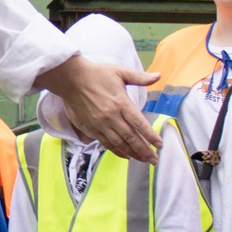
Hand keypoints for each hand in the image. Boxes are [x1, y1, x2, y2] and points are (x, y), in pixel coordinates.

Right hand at [34, 53, 160, 161]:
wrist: (71, 79)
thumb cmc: (96, 74)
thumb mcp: (120, 71)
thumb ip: (140, 77)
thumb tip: (158, 76)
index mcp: (121, 103)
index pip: (139, 123)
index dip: (150, 135)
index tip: (160, 144)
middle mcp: (111, 116)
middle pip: (131, 137)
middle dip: (145, 150)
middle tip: (155, 160)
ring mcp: (100, 124)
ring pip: (119, 143)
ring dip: (133, 153)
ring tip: (143, 160)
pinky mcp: (91, 128)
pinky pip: (106, 143)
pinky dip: (117, 151)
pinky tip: (126, 155)